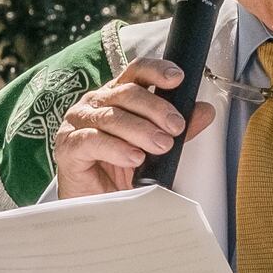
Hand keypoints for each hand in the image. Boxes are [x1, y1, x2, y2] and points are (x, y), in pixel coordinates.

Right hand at [51, 56, 200, 196]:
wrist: (94, 202)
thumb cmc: (118, 169)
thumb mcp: (153, 147)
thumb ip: (174, 128)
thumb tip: (204, 111)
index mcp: (116, 96)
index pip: (136, 72)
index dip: (156, 71)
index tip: (176, 79)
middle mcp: (96, 103)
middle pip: (127, 93)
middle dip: (156, 109)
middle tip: (175, 127)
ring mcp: (79, 122)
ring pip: (112, 117)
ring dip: (140, 130)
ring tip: (160, 145)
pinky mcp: (68, 146)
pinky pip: (92, 141)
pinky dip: (116, 148)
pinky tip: (133, 157)